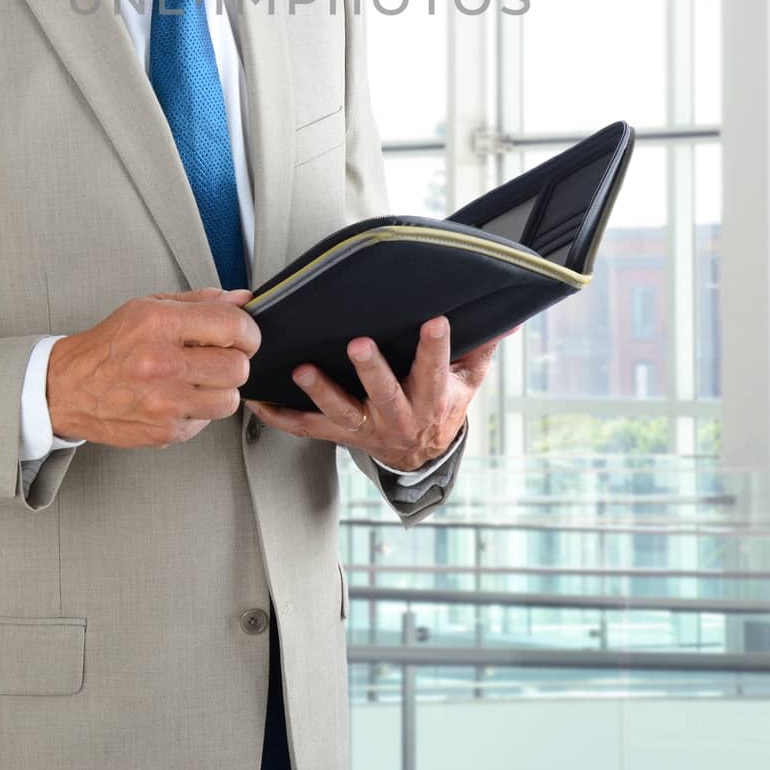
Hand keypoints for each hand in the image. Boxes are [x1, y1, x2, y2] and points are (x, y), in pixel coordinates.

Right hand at [46, 287, 259, 448]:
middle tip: (220, 356)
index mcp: (160, 325)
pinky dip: (200, 409)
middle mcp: (162, 364)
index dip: (248, 330)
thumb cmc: (109, 346)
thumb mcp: (149, 307)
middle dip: (236, 360)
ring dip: (221, 388)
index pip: (232, 326)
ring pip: (230, 399)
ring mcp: (164, 403)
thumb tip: (241, 299)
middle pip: (238, 367)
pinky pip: (207, 421)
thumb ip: (200, 302)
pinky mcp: (165, 431)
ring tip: (199, 379)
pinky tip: (180, 396)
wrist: (68, 387)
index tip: (244, 333)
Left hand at [245, 317, 512, 470]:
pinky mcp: (337, 433)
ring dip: (321, 391)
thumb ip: (483, 345)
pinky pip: (304, 428)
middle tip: (359, 344)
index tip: (436, 320)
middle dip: (371, 370)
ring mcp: (363, 427)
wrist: (422, 455)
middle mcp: (396, 416)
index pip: (436, 370)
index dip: (437, 347)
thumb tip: (510, 314)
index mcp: (431, 399)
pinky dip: (279, 415)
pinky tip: (259, 399)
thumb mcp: (469, 379)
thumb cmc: (443, 403)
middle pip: (384, 395)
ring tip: (302, 370)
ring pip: (340, 412)